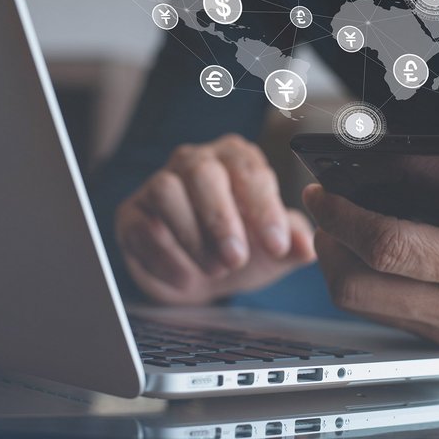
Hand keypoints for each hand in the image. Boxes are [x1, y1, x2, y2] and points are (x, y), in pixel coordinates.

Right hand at [116, 134, 314, 304]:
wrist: (198, 275)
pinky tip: (186, 279)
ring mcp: (158, 184)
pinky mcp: (132, 214)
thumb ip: (292, 243)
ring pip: (167, 192)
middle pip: (202, 172)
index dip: (264, 209)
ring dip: (193, 237)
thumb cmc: (240, 249)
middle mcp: (195, 162)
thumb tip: (307, 247)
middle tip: (237, 259)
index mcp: (236, 159)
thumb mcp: (273, 250)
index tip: (277, 245)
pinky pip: (141, 225)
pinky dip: (165, 257)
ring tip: (215, 270)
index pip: (250, 170)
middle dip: (222, 219)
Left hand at [303, 158, 438, 367]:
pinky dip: (362, 282)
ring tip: (336, 225)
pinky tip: (366, 249)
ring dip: (337, 265)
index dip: (347, 218)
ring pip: (363, 306)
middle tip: (322, 207)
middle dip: (328, 244)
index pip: (393, 247)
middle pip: (360, 287)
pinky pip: (383, 314)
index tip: (324, 192)